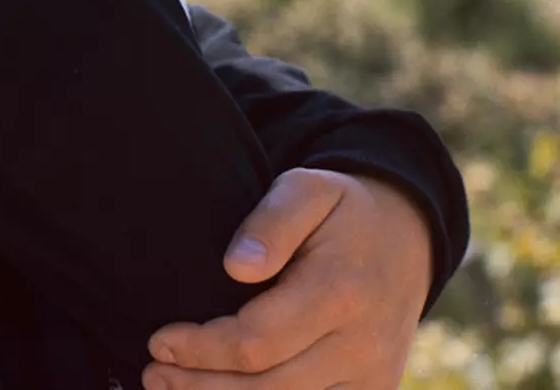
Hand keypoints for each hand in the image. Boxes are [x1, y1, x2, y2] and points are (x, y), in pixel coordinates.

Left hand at [144, 169, 432, 389]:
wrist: (406, 238)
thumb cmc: (340, 209)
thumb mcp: (306, 189)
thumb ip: (271, 221)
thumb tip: (236, 265)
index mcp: (340, 292)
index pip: (258, 340)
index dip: (202, 348)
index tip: (158, 340)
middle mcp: (362, 346)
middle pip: (269, 388)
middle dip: (202, 386)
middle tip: (152, 375)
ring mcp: (373, 378)